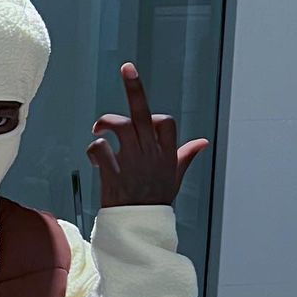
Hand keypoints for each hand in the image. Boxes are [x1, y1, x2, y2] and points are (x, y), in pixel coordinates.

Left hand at [87, 62, 207, 207]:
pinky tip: (94, 156)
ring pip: (119, 126)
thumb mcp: (175, 177)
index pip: (164, 122)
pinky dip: (94, 149)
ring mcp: (131, 163)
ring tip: (99, 128)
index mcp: (165, 154)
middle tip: (127, 68)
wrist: (140, 228)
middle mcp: (149, 154)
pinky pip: (100, 150)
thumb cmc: (155, 201)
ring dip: (105, 122)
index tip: (144, 115)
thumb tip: (202, 142)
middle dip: (135, 88)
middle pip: (142, 114)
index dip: (153, 116)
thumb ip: (185, 156)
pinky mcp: (113, 174)